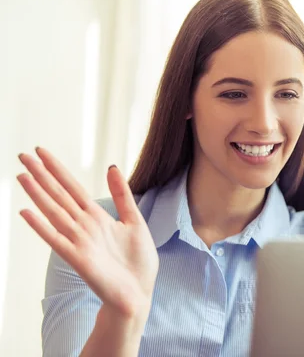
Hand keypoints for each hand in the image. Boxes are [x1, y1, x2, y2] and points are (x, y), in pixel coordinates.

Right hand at [17, 147, 158, 318]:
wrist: (138, 293)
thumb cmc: (137, 262)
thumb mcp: (135, 221)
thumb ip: (122, 195)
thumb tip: (112, 167)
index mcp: (98, 217)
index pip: (73, 188)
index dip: (58, 170)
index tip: (42, 152)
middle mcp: (84, 226)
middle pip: (59, 195)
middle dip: (42, 175)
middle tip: (23, 155)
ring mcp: (79, 241)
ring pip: (55, 212)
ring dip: (38, 195)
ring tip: (23, 176)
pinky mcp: (78, 258)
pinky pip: (56, 240)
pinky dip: (41, 227)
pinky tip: (27, 213)